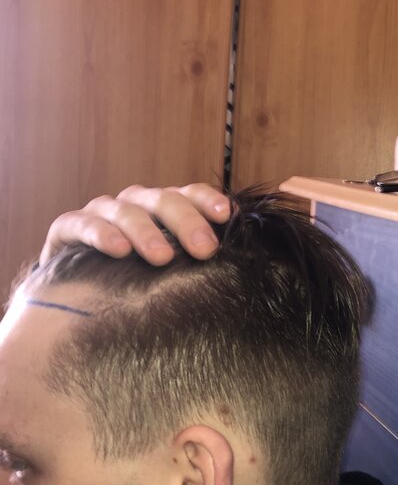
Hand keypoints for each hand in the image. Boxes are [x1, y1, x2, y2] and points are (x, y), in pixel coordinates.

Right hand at [39, 184, 231, 265]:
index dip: (208, 200)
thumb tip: (242, 268)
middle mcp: (135, 204)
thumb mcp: (170, 268)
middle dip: (186, 221)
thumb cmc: (136, 277)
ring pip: (126, 210)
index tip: (228, 215)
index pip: (190, 194)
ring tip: (163, 257)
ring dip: (146, 231)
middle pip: (163, 200)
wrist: (76, 290)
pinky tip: (119, 251)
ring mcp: (102, 213)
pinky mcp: (68, 227)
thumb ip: (197, 258)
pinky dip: (102, 234)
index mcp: (164, 209)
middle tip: (205, 249)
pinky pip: (83, 224)